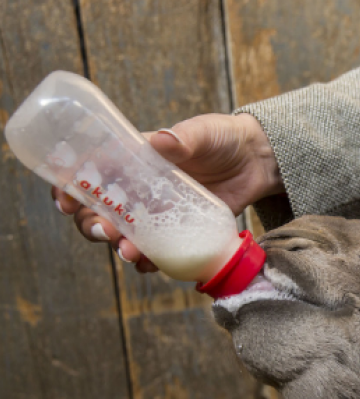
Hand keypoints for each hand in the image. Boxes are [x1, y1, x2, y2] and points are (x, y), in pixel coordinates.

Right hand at [52, 113, 284, 272]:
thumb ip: (184, 138)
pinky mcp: (180, 231)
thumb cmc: (223, 138)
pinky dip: (150, 261)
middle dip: (92, 225)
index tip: (64, 200)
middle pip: (99, 212)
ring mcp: (158, 213)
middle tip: (104, 230)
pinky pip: (157, 251)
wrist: (257, 162)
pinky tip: (151, 266)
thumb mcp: (203, 132)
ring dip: (120, 247)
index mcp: (132, 160)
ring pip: (125, 236)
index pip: (88, 174)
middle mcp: (139, 190)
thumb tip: (163, 140)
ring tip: (129, 253)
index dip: (69, 188)